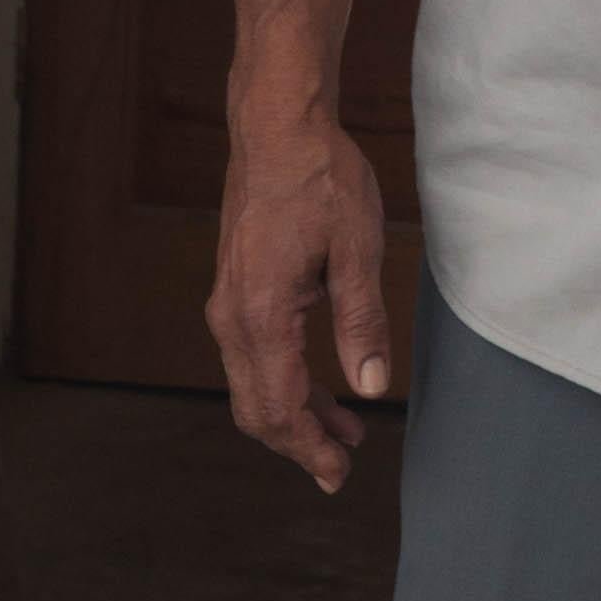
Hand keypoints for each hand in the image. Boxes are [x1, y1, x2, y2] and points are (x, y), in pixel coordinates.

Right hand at [207, 112, 391, 488]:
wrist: (275, 127)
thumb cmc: (319, 177)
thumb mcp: (357, 247)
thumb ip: (362, 322)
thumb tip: (371, 386)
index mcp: (263, 316)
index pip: (281, 408)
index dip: (310, 448)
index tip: (338, 474)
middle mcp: (233, 321)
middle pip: (258, 411)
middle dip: (298, 444)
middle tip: (340, 467)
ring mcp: (228, 308)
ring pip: (254, 388)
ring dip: (296, 415)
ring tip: (345, 429)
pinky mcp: (234, 295)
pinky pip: (253, 360)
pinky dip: (285, 383)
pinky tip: (321, 383)